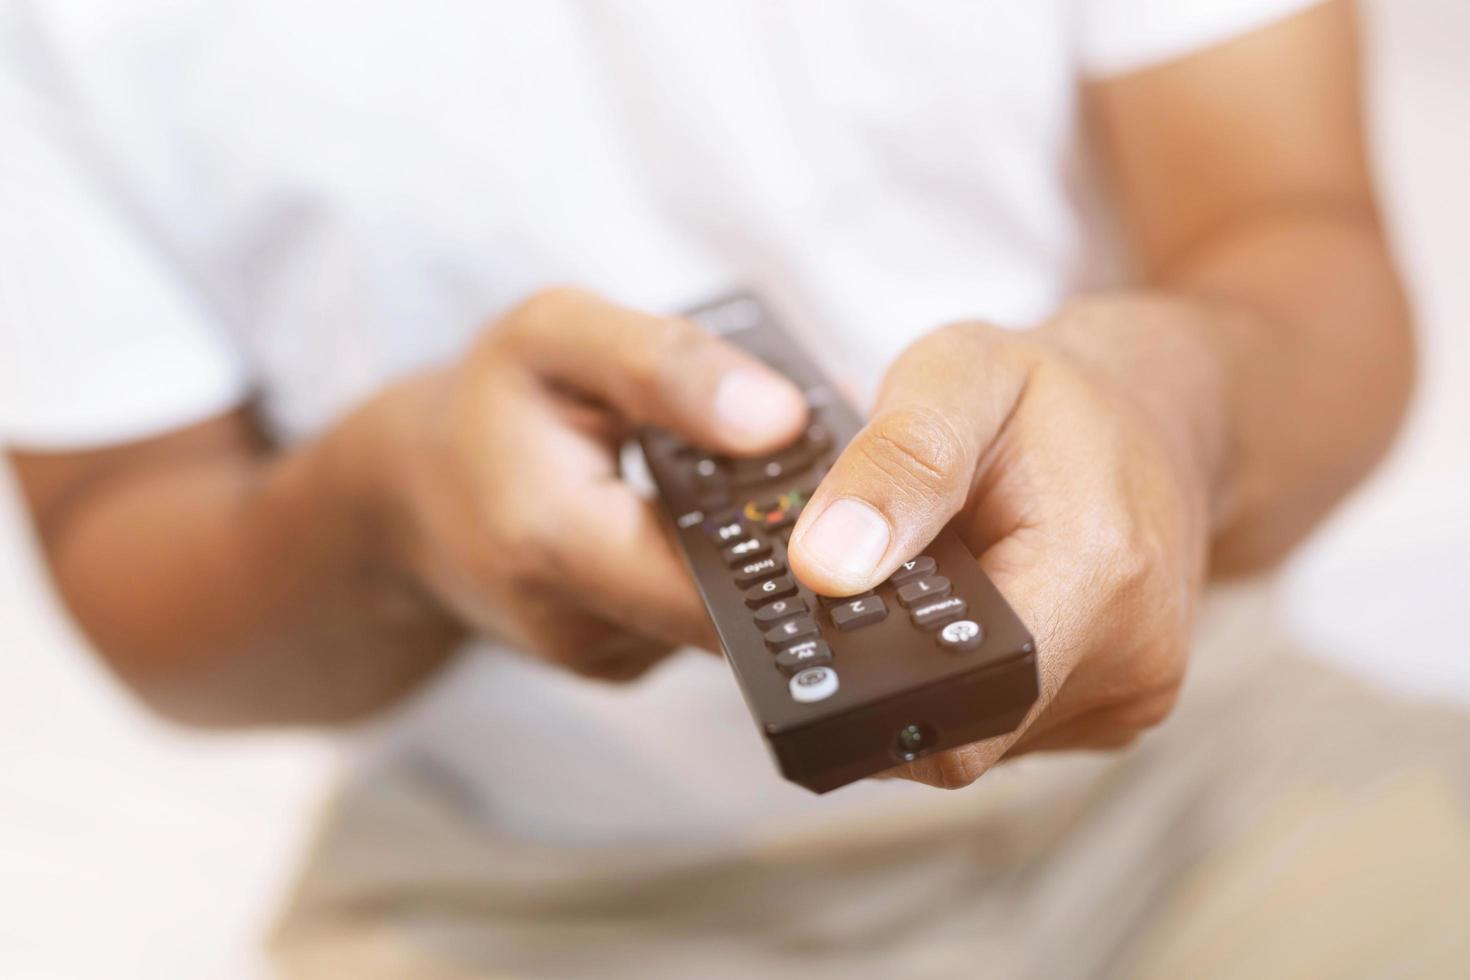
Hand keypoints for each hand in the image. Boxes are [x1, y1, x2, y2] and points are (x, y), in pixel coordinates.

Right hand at [359, 287, 807, 680]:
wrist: (409, 495)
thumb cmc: (486, 404)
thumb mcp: (555, 335)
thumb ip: (664, 363)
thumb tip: (780, 417)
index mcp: (558, 545)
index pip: (726, 583)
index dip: (806, 541)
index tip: (852, 491)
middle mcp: (581, 627)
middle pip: (740, 609)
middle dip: (791, 540)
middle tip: (825, 473)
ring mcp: (601, 656)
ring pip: (725, 612)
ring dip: (757, 549)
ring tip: (758, 478)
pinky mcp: (617, 661)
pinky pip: (696, 614)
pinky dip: (716, 562)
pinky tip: (712, 515)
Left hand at [786, 297, 1223, 786]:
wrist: (1155, 409)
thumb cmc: (1057, 392)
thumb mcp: (959, 376)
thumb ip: (894, 466)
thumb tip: (827, 567)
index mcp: (1098, 576)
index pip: (949, 707)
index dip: (863, 688)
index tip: (826, 625)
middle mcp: (1133, 657)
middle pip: (956, 733)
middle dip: (891, 671)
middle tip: (880, 577)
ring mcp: (1129, 695)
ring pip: (979, 735)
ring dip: (930, 672)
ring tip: (939, 579)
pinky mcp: (1116, 709)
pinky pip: (1009, 723)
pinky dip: (967, 673)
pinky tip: (970, 607)